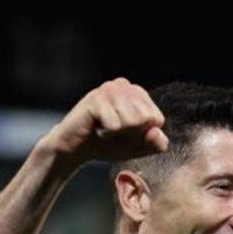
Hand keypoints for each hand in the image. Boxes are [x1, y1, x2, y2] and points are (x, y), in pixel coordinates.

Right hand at [48, 78, 168, 163]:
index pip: (157, 119)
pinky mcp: (97, 98)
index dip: (142, 135)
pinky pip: (115, 125)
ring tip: (105, 130)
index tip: (126, 133)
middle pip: (146, 119)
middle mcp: (125, 85)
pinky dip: (106, 134)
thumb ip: (154, 144)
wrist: (76, 148)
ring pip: (132, 121)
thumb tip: (157, 131)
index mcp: (137, 94)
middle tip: (114, 132)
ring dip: (118, 135)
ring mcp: (110, 88)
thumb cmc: (107, 145)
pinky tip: (96, 128)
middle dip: (131, 134)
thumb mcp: (137, 147)